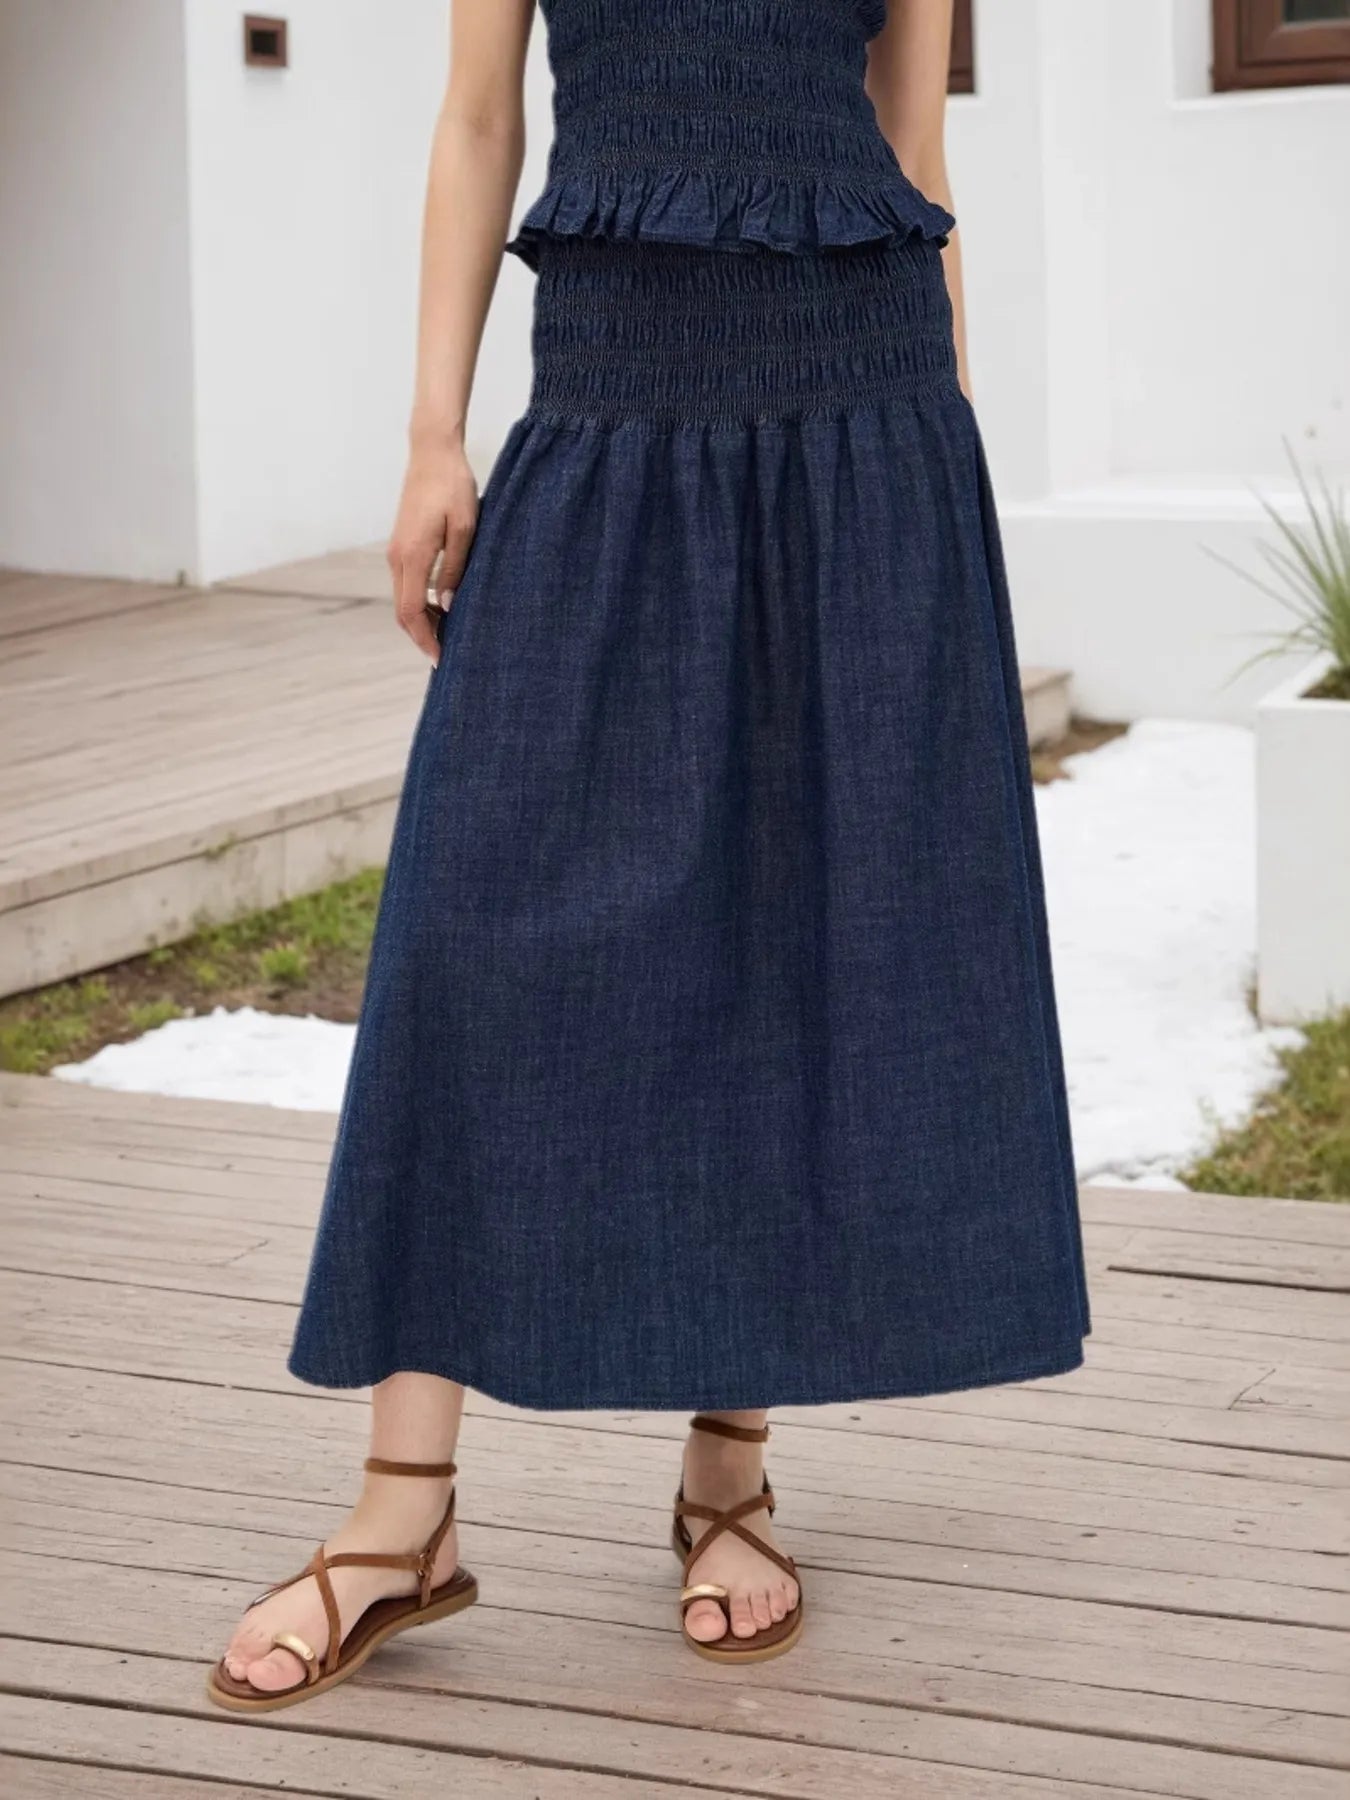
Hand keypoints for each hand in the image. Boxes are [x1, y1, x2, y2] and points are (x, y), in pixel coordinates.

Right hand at [387, 443, 479, 663]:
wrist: (432, 452)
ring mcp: (396, 550)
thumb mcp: (465, 530)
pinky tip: (440, 606)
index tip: (442, 658)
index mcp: (412, 556)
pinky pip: (406, 582)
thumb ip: (455, 569)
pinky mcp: (401, 543)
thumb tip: (446, 606)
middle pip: (403, 611)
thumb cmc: (453, 487)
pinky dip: (419, 601)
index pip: (410, 612)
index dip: (425, 639)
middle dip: (423, 636)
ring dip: (421, 619)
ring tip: (449, 633)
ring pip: (403, 597)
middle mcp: (397, 557)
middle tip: (448, 653)